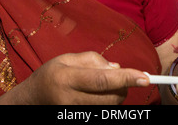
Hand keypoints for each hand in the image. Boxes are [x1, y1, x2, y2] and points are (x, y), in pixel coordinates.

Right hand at [4, 52, 149, 104]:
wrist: (32, 100)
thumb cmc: (51, 75)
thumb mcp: (67, 58)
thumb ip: (94, 60)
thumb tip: (117, 68)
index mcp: (66, 78)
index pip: (102, 80)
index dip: (126, 79)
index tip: (145, 78)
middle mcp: (70, 99)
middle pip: (110, 98)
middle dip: (123, 87)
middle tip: (120, 78)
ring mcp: (74, 114)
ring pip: (110, 108)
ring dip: (116, 96)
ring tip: (102, 86)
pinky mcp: (78, 120)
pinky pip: (103, 113)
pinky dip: (107, 103)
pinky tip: (97, 96)